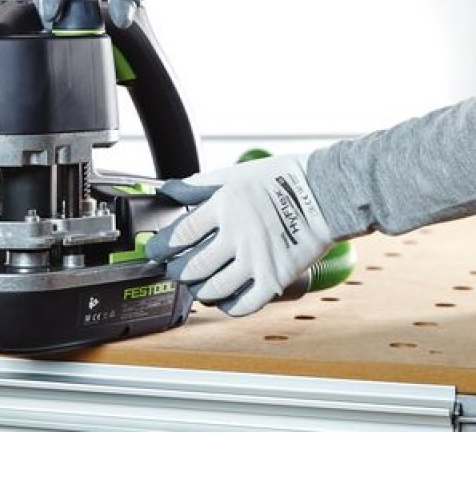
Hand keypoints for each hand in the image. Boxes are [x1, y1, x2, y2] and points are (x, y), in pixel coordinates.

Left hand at [146, 155, 333, 316]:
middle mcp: (237, 235)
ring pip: (214, 289)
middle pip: (193, 267)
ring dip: (199, 291)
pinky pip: (244, 304)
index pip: (181, 235)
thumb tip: (168, 190)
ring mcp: (257, 260)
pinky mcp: (275, 278)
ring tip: (199, 285)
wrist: (325, 193)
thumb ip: (198, 185)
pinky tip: (224, 298)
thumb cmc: (280, 180)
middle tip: (176, 271)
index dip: (162, 247)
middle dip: (178, 273)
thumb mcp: (234, 174)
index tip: (155, 252)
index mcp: (224, 207)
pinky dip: (228, 306)